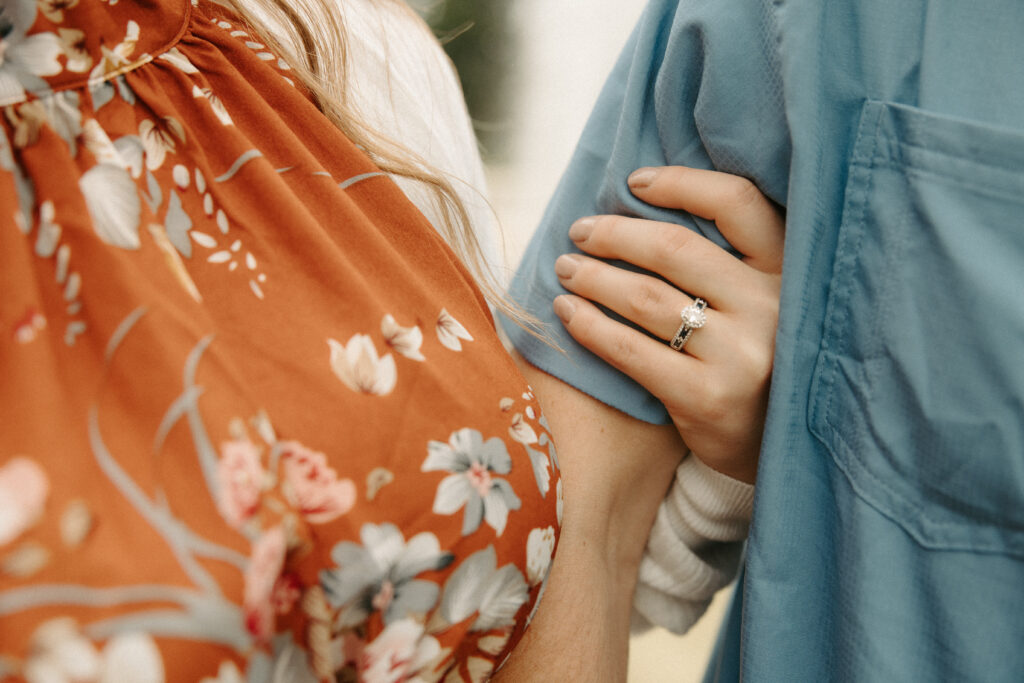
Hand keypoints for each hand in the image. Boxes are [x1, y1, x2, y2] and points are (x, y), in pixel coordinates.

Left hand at [551, 166, 783, 482]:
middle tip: (579, 232)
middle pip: (674, 249)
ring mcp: (741, 355)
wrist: (777, 448)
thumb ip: (726, 262)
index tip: (633, 182)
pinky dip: (590, 327)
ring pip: (646, 298)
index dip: (681, 183)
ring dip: (593, 278)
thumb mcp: (763, 302)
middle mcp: (771, 307)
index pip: (736, 202)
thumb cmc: (754, 360)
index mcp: (787, 270)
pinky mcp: (708, 398)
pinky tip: (567, 314)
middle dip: (615, 235)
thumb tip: (641, 205)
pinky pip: (632, 351)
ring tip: (565, 270)